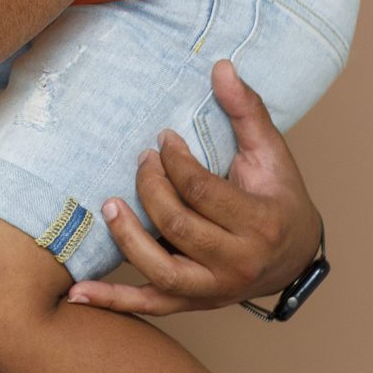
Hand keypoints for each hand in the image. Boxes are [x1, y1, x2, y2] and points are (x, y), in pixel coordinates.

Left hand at [68, 59, 326, 314]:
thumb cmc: (281, 198)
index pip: (202, 191)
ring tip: (108, 206)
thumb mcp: (272, 151)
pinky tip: (78, 292)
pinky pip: (149, 305)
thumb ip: (247, 109)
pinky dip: (113, 301)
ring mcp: (214, 290)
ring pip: (160, 271)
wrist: (295, 257)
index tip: (163, 139)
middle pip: (178, 225)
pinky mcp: (194, 303)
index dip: (175, 161)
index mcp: (259, 223)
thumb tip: (221, 67)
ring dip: (127, 237)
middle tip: (141, 161)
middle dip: (150, 188)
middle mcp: (237, 263)